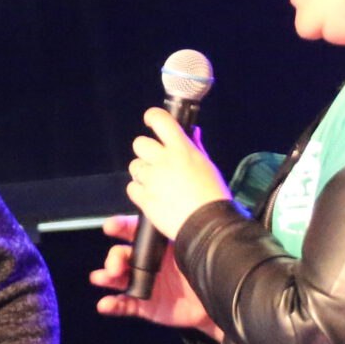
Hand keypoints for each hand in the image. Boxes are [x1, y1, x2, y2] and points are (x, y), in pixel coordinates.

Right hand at [90, 215, 218, 335]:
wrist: (217, 302)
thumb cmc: (206, 270)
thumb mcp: (190, 249)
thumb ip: (175, 234)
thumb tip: (162, 211)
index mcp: (158, 246)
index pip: (134, 232)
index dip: (120, 227)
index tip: (110, 226)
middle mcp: (147, 263)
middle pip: (122, 256)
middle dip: (114, 258)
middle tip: (115, 264)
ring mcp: (144, 285)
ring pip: (118, 279)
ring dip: (106, 277)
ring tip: (100, 278)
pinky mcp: (144, 305)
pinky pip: (124, 305)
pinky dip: (112, 305)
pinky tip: (105, 304)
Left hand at [126, 106, 229, 238]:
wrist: (208, 226)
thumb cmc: (212, 197)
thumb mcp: (207, 166)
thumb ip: (195, 146)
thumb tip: (192, 132)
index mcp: (182, 149)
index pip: (160, 120)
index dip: (152, 117)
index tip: (151, 121)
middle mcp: (164, 161)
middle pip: (139, 143)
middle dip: (146, 152)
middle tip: (156, 163)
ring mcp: (153, 179)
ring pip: (134, 166)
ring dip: (143, 173)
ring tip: (158, 184)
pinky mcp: (145, 198)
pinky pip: (132, 188)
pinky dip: (139, 192)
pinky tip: (154, 197)